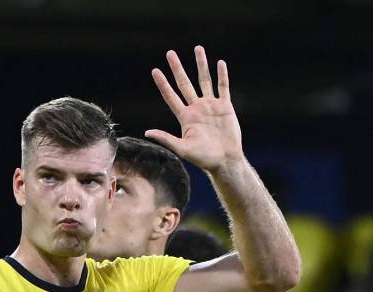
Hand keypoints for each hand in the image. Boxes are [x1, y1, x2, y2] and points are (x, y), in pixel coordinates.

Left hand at [145, 46, 243, 173]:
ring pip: (204, 80)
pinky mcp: (225, 107)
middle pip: (184, 83)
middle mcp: (196, 108)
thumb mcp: (182, 149)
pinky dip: (222, 75)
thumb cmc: (203, 158)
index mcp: (185, 117)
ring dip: (201, 65)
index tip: (155, 71)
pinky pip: (223, 87)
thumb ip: (166, 138)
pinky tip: (220, 63)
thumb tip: (147, 132)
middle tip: (170, 53)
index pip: (171, 96)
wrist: (224, 160)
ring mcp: (210, 106)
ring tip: (197, 48)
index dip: (163, 84)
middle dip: (177, 68)